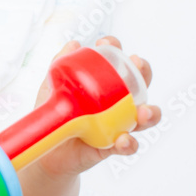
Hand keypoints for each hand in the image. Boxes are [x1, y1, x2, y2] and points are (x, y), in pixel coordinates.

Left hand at [35, 36, 160, 176]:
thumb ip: (60, 65)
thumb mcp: (53, 89)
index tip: (105, 44)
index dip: (116, 50)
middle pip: (140, 85)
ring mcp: (118, 125)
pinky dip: (129, 143)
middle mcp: (118, 103)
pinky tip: (124, 140)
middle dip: (144, 72)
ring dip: (150, 113)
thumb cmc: (56, 117)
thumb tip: (73, 44)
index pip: (117, 63)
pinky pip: (128, 146)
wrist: (45, 151)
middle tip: (137, 64)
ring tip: (144, 112)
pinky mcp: (111, 147)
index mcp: (105, 86)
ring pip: (144, 118)